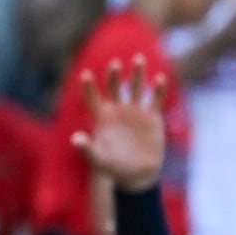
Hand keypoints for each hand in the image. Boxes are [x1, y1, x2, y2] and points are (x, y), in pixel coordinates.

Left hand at [70, 56, 167, 192]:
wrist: (136, 175)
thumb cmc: (113, 168)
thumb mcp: (97, 159)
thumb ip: (86, 149)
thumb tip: (75, 139)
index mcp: (102, 117)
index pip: (93, 98)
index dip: (89, 87)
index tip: (86, 75)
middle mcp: (117, 110)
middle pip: (114, 87)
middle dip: (114, 75)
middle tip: (115, 65)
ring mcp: (135, 112)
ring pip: (135, 87)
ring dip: (137, 73)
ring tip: (138, 59)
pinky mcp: (152, 117)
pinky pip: (155, 100)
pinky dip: (158, 89)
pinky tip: (160, 79)